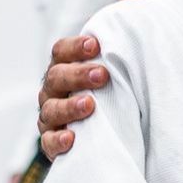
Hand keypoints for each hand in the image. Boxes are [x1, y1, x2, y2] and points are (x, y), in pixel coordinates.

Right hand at [37, 34, 105, 158]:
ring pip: (51, 109)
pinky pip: (48, 142)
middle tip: (102, 75)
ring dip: (70, 106)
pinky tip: (71, 138)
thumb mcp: (113, 81)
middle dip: (78, 75)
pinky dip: (58, 139)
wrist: (107, 141)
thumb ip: (116, 64)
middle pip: (56, 77)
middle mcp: (53, 92)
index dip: (75, 47)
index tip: (95, 45)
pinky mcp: (52, 144)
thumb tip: (134, 38)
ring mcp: (50, 118)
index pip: (60, 52)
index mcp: (64, 71)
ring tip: (90, 105)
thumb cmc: (111, 101)